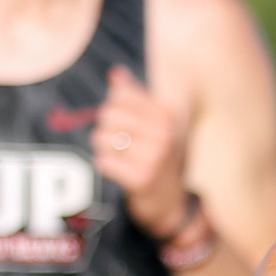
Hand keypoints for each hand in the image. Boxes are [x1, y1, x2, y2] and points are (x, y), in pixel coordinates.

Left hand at [91, 66, 191, 237]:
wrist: (173, 202)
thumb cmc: (160, 155)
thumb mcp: (155, 123)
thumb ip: (135, 96)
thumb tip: (115, 73)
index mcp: (168, 114)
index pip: (120, 95)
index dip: (114, 108)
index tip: (128, 123)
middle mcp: (165, 132)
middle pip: (107, 115)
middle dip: (107, 129)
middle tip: (124, 144)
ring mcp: (154, 156)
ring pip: (101, 139)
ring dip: (105, 149)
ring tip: (123, 157)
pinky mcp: (141, 178)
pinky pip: (103, 162)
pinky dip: (107, 166)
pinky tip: (122, 171)